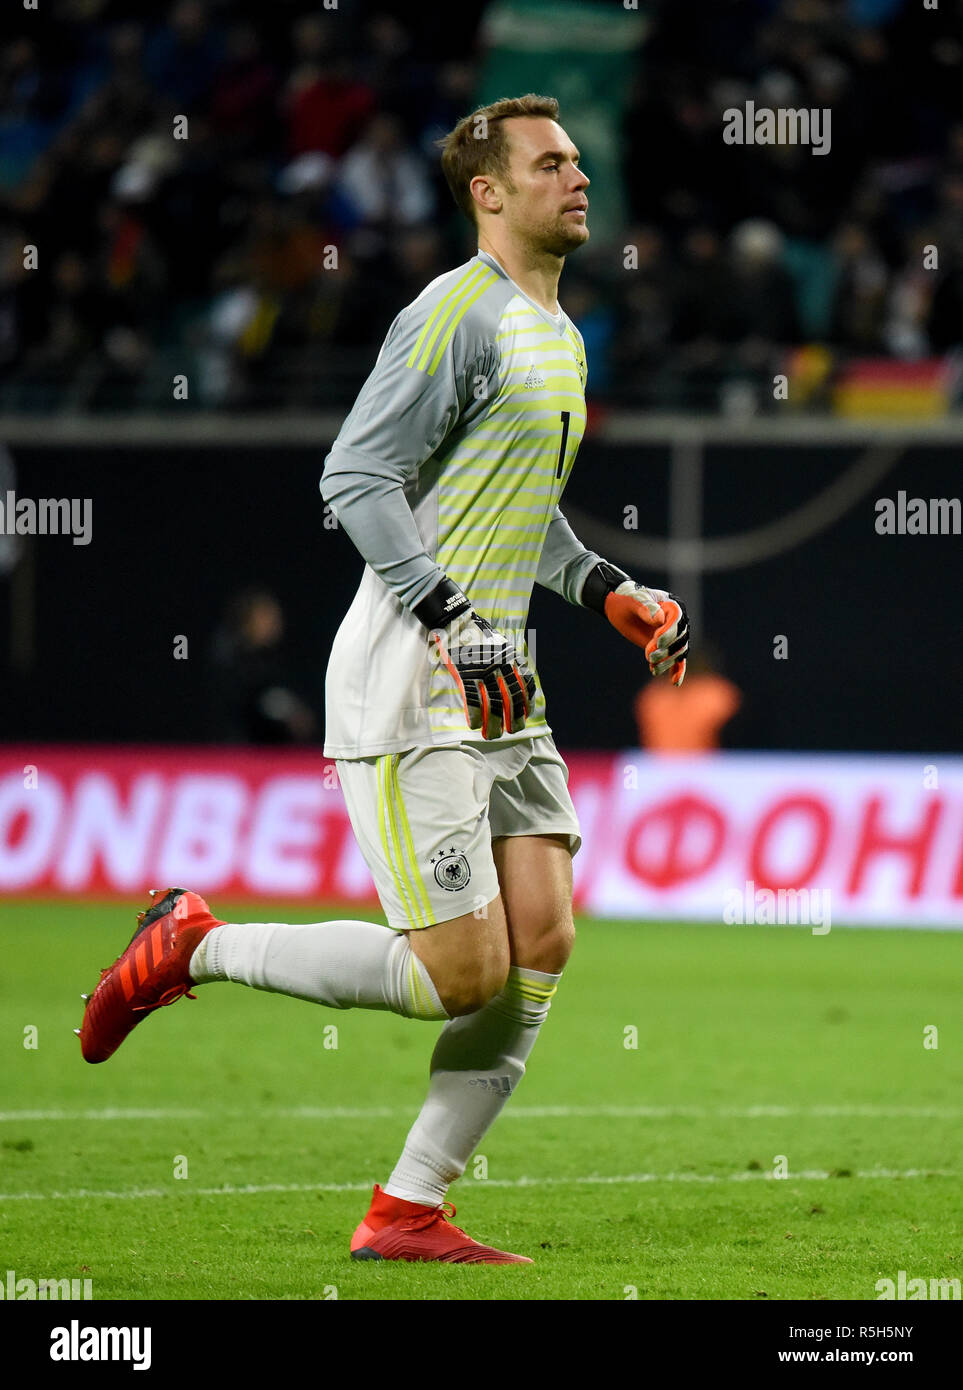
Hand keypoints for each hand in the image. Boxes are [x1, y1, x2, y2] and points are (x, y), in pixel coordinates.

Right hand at [432, 612, 535, 738]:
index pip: (524, 684)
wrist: (456, 619)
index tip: (526, 715)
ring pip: (492, 703)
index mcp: (509, 658)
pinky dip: (474, 715)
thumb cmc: (476, 633)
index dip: (526, 702)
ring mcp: (482, 671)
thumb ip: (506, 659)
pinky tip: (474, 726)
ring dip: (494, 723)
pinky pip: (472, 700)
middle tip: (513, 731)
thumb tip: (512, 677)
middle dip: (514, 718)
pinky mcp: (465, 674)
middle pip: (511, 698)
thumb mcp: (498, 643)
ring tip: (492, 735)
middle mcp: (499, 666)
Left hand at [603, 581, 688, 685]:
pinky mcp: (666, 647)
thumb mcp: (633, 601)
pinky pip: (677, 660)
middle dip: (666, 649)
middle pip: (679, 640)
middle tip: (648, 655)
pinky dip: (677, 671)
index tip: (656, 640)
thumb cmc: (627, 600)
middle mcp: (677, 622)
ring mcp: (673, 636)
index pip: (676, 622)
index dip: (668, 632)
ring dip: (667, 661)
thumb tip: (659, 619)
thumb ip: (645, 607)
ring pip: (677, 652)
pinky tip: (675, 682)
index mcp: (672, 606)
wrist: (620, 608)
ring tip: (652, 668)